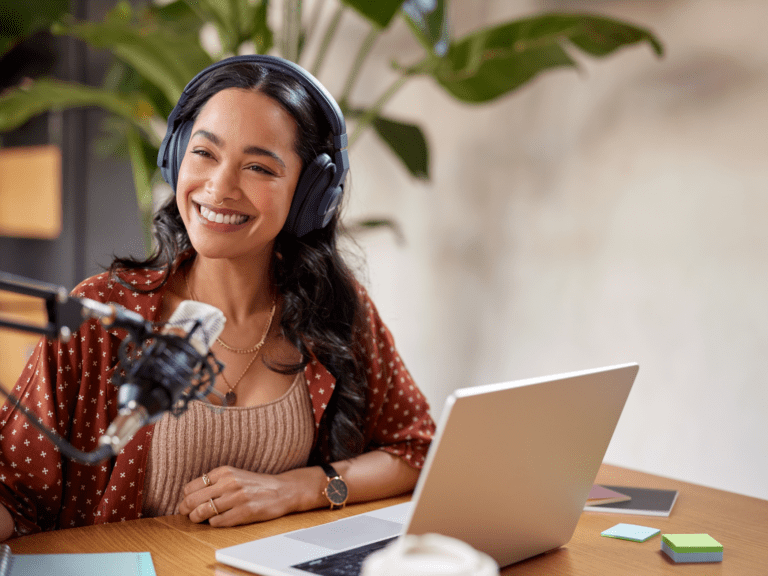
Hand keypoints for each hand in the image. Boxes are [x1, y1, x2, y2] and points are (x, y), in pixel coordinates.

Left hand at [178, 466, 304, 526]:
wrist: (282, 490)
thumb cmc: (255, 484)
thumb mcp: (233, 475)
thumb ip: (214, 482)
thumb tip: (189, 496)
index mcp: (224, 471)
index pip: (190, 487)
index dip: (186, 497)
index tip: (188, 502)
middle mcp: (229, 483)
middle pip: (192, 500)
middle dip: (186, 510)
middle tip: (187, 513)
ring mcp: (236, 498)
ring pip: (202, 513)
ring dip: (197, 518)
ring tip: (200, 519)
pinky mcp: (244, 512)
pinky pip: (216, 523)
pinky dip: (213, 523)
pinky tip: (218, 520)